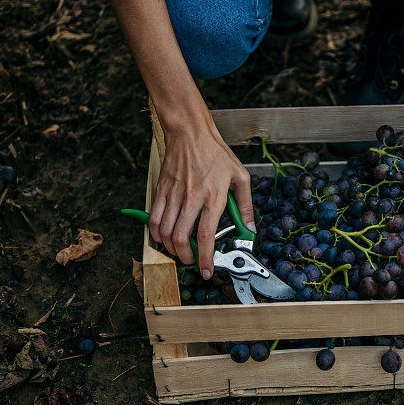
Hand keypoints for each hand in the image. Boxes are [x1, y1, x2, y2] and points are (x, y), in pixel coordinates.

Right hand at [148, 109, 253, 279]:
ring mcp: (173, 195)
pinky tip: (164, 237)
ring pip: (165, 232)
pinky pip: (153, 219)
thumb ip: (246, 205)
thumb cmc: (216, 154)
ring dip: (171, 249)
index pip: (205, 236)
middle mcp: (191, 198)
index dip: (206, 258)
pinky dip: (156, 234)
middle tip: (192, 262)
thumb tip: (250, 228)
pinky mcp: (161, 190)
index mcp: (213, 196)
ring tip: (180, 251)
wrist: (190, 133)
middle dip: (185, 258)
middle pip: (181, 239)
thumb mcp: (240, 177)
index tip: (207, 272)